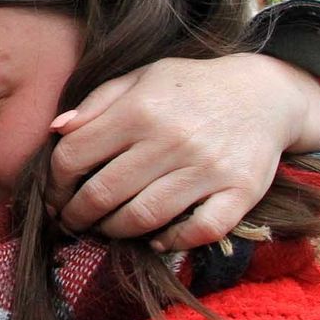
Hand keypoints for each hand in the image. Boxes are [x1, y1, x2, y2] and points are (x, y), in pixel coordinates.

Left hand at [48, 54, 319, 250]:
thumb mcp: (141, 78)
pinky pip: (199, 230)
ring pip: (143, 217)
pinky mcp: (240, 192)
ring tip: (106, 229)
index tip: (55, 195)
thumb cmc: (190, 86)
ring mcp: (207, 168)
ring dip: (114, 231)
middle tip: (72, 221)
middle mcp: (171, 139)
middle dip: (77, 215)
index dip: (55, 183)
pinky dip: (173, 241)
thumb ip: (97, 102)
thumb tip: (56, 130)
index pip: (74, 155)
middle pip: (102, 193)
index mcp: (140, 109)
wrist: (264, 94)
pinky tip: (157, 240)